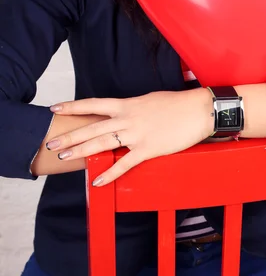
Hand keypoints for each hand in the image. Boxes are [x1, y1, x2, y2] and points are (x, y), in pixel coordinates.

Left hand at [46, 88, 214, 185]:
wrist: (197, 110)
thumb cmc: (175, 104)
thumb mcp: (148, 100)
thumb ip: (131, 108)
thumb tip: (121, 113)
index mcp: (127, 104)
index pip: (94, 104)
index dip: (74, 106)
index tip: (56, 107)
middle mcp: (128, 118)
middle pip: (92, 127)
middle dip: (70, 135)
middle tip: (51, 143)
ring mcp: (136, 134)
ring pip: (103, 143)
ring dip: (81, 151)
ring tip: (64, 157)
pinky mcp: (148, 149)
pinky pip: (125, 163)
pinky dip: (110, 173)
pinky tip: (97, 181)